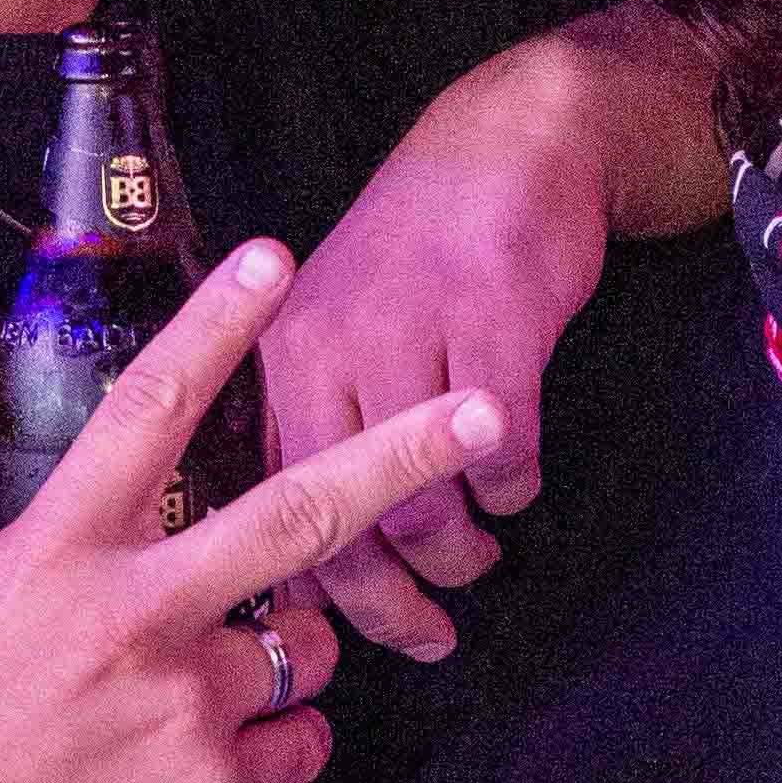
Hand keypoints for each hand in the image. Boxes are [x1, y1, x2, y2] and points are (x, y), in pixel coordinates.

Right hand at [0, 247, 502, 782]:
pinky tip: (202, 763)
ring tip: (194, 692)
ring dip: (284, 653)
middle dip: (404, 457)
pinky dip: (273, 744)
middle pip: (302, 514)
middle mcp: (134, 613)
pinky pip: (297, 743)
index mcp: (56, 550)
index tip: (275, 258)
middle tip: (480, 417)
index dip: (217, 325)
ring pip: (303, 647)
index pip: (150, 410)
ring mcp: (182, 703)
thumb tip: (2, 511)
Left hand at [265, 40, 611, 656]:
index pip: (265, 502)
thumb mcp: (334, 324)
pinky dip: (512, 489)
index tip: (335, 637)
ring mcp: (412, 332)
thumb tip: (298, 566)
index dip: (301, 588)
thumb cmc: (417, 254)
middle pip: (334, 522)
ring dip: (456, 554)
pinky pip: (499, 453)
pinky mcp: (494, 322)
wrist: (504, 144)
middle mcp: (329, 344)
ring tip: (476, 560)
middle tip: (424, 638)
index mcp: (278, 355)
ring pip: (418, 502)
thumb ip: (310, 425)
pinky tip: (516, 485)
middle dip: (382, 604)